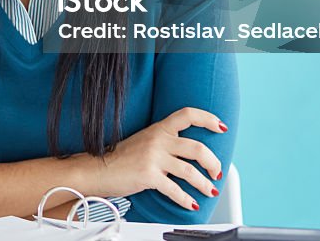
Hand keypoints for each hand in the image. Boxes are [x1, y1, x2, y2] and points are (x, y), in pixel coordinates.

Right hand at [81, 107, 226, 210]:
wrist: (98, 169)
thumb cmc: (121, 158)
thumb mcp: (145, 141)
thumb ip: (165, 142)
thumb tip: (189, 153)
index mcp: (158, 128)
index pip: (187, 115)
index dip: (207, 119)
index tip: (220, 127)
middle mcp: (158, 140)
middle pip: (197, 148)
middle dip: (213, 163)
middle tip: (217, 172)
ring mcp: (153, 158)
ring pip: (190, 171)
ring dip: (204, 184)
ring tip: (209, 190)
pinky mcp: (148, 176)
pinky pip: (175, 190)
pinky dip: (186, 200)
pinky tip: (191, 204)